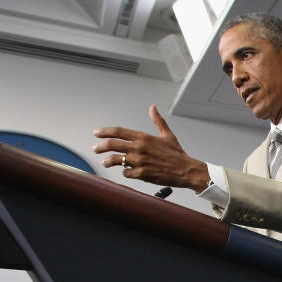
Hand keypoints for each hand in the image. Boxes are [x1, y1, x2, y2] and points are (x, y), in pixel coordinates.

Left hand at [93, 105, 210, 191]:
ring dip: (107, 161)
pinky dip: (124, 172)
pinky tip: (126, 172)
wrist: (185, 170)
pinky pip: (126, 173)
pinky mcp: (142, 174)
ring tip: (105, 162)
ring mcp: (139, 162)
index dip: (105, 131)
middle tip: (95, 148)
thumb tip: (153, 108)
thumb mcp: (167, 135)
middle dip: (100, 146)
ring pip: (115, 160)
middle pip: (112, 144)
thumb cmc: (177, 154)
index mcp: (143, 137)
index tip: (96, 133)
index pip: (118, 132)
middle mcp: (139, 148)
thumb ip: (158, 121)